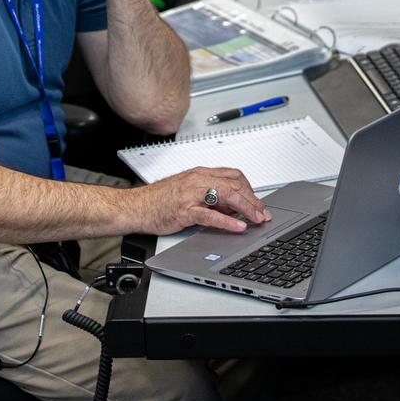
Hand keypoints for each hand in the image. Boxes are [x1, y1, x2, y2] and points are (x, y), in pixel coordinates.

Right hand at [128, 165, 270, 234]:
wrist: (136, 207)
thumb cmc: (160, 200)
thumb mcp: (189, 193)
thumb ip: (210, 196)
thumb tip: (233, 206)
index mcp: (200, 173)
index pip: (233, 175)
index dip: (250, 190)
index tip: (259, 204)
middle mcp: (197, 179)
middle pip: (234, 183)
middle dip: (253, 200)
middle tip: (263, 214)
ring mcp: (191, 193)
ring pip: (227, 194)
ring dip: (246, 208)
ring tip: (256, 219)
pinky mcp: (185, 209)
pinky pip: (211, 214)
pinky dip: (228, 221)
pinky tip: (238, 227)